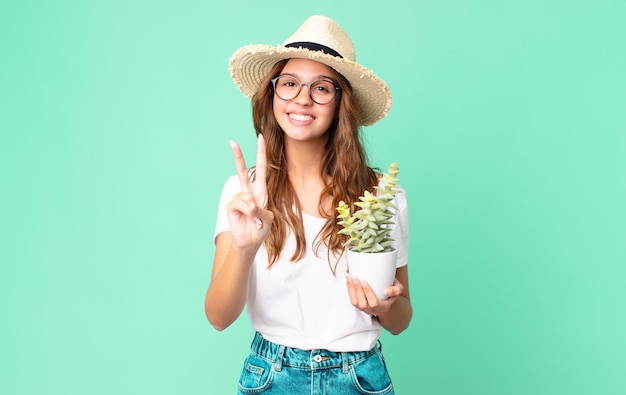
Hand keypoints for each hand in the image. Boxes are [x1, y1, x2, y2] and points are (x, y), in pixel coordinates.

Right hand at [227, 134, 273, 249]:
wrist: (250, 242)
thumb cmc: (261, 229)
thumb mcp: (267, 218)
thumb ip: (260, 209)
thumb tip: (248, 203)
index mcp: (260, 191)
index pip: (261, 168)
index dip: (261, 153)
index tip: (260, 137)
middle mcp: (249, 192)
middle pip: (243, 170)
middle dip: (238, 156)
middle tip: (232, 141)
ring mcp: (239, 198)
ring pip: (246, 196)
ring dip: (252, 209)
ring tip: (254, 219)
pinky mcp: (232, 205)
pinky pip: (240, 203)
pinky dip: (246, 211)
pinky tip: (248, 218)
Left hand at [345, 274, 403, 315]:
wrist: (386, 293)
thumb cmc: (392, 288)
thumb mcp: (398, 288)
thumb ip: (396, 290)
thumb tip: (387, 291)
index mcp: (384, 307)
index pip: (374, 303)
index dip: (368, 293)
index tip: (364, 281)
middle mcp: (374, 311)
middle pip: (363, 304)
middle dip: (357, 290)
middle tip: (355, 277)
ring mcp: (365, 309)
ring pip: (355, 303)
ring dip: (351, 290)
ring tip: (350, 277)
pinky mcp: (359, 306)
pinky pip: (352, 300)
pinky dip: (349, 290)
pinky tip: (348, 280)